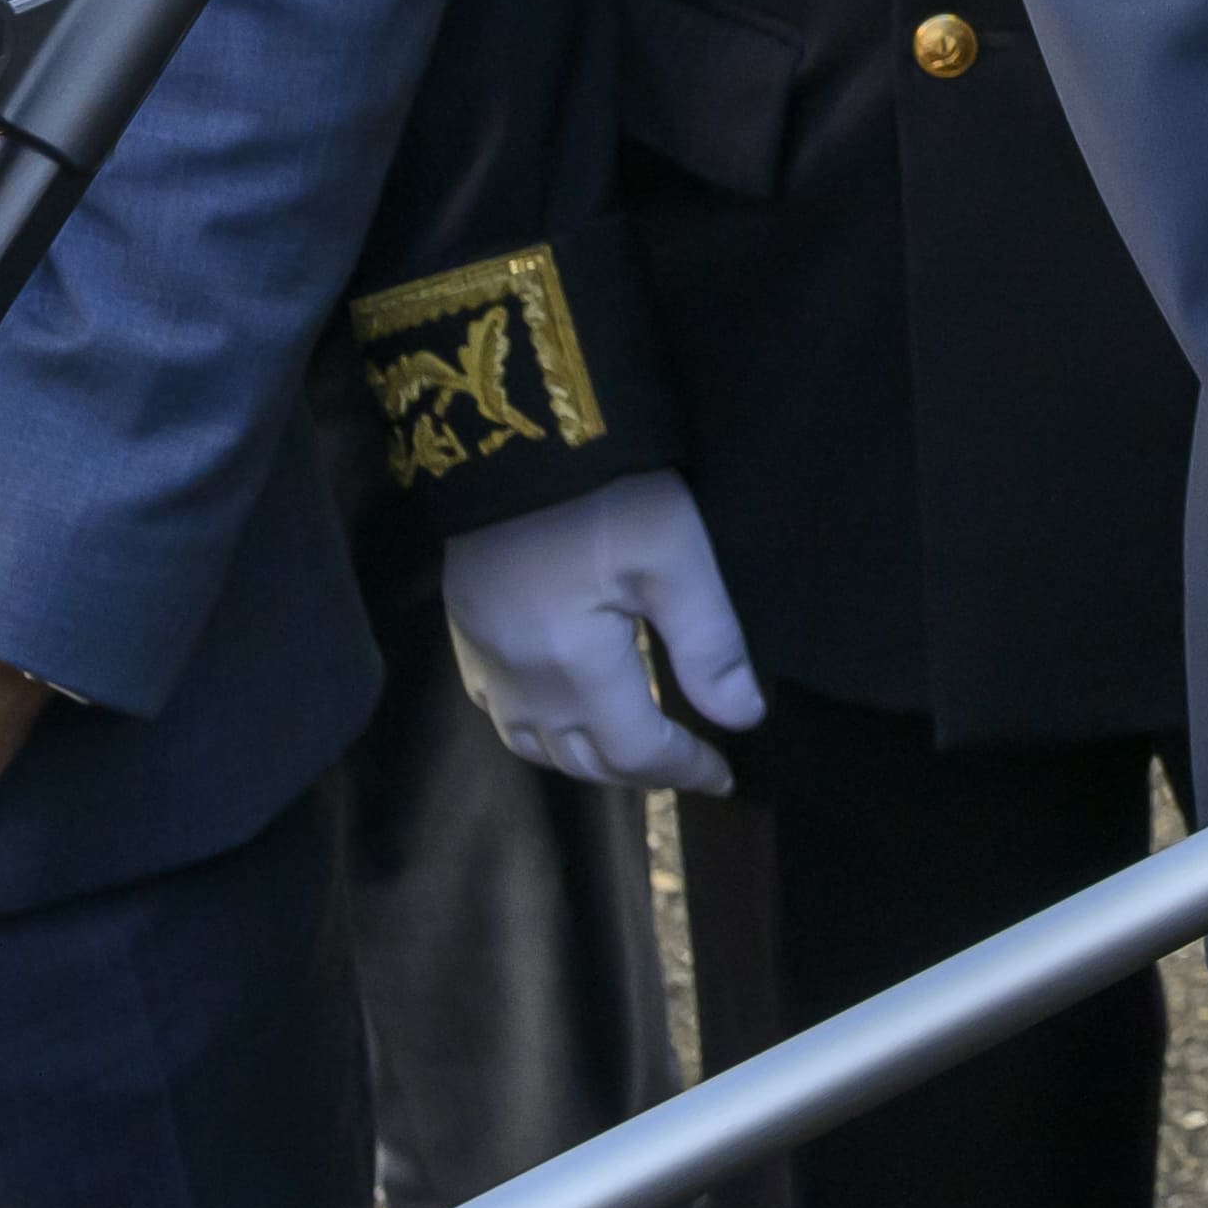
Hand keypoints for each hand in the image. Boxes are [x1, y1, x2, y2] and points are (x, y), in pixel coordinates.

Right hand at [443, 472, 766, 793]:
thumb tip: (743, 718)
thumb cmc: (603, 491)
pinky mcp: (463, 630)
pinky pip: (495, 711)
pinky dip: (536, 731)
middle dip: (639, 775)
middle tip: (687, 769)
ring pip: (531, 745)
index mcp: (577, 668)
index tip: (724, 776)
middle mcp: (522, 680)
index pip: (636, 751)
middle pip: (582, 760)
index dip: (683, 769)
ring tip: (631, 751)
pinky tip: (562, 711)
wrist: (511, 431)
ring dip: (585, 761)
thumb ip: (709, 644)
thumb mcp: (676, 558)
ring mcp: (483, 658)